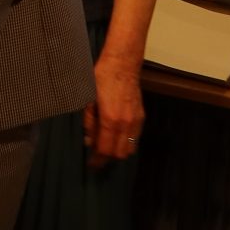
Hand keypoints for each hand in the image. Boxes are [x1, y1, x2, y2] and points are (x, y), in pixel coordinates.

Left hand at [83, 52, 145, 168]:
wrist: (122, 65)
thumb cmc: (101, 79)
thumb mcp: (88, 101)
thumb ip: (89, 123)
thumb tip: (89, 141)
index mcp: (110, 120)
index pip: (105, 150)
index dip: (97, 160)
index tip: (91, 164)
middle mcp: (126, 124)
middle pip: (119, 154)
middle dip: (107, 158)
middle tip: (96, 156)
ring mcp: (135, 121)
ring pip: (129, 148)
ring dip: (117, 152)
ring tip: (106, 147)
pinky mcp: (141, 117)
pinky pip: (134, 138)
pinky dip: (125, 142)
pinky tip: (115, 136)